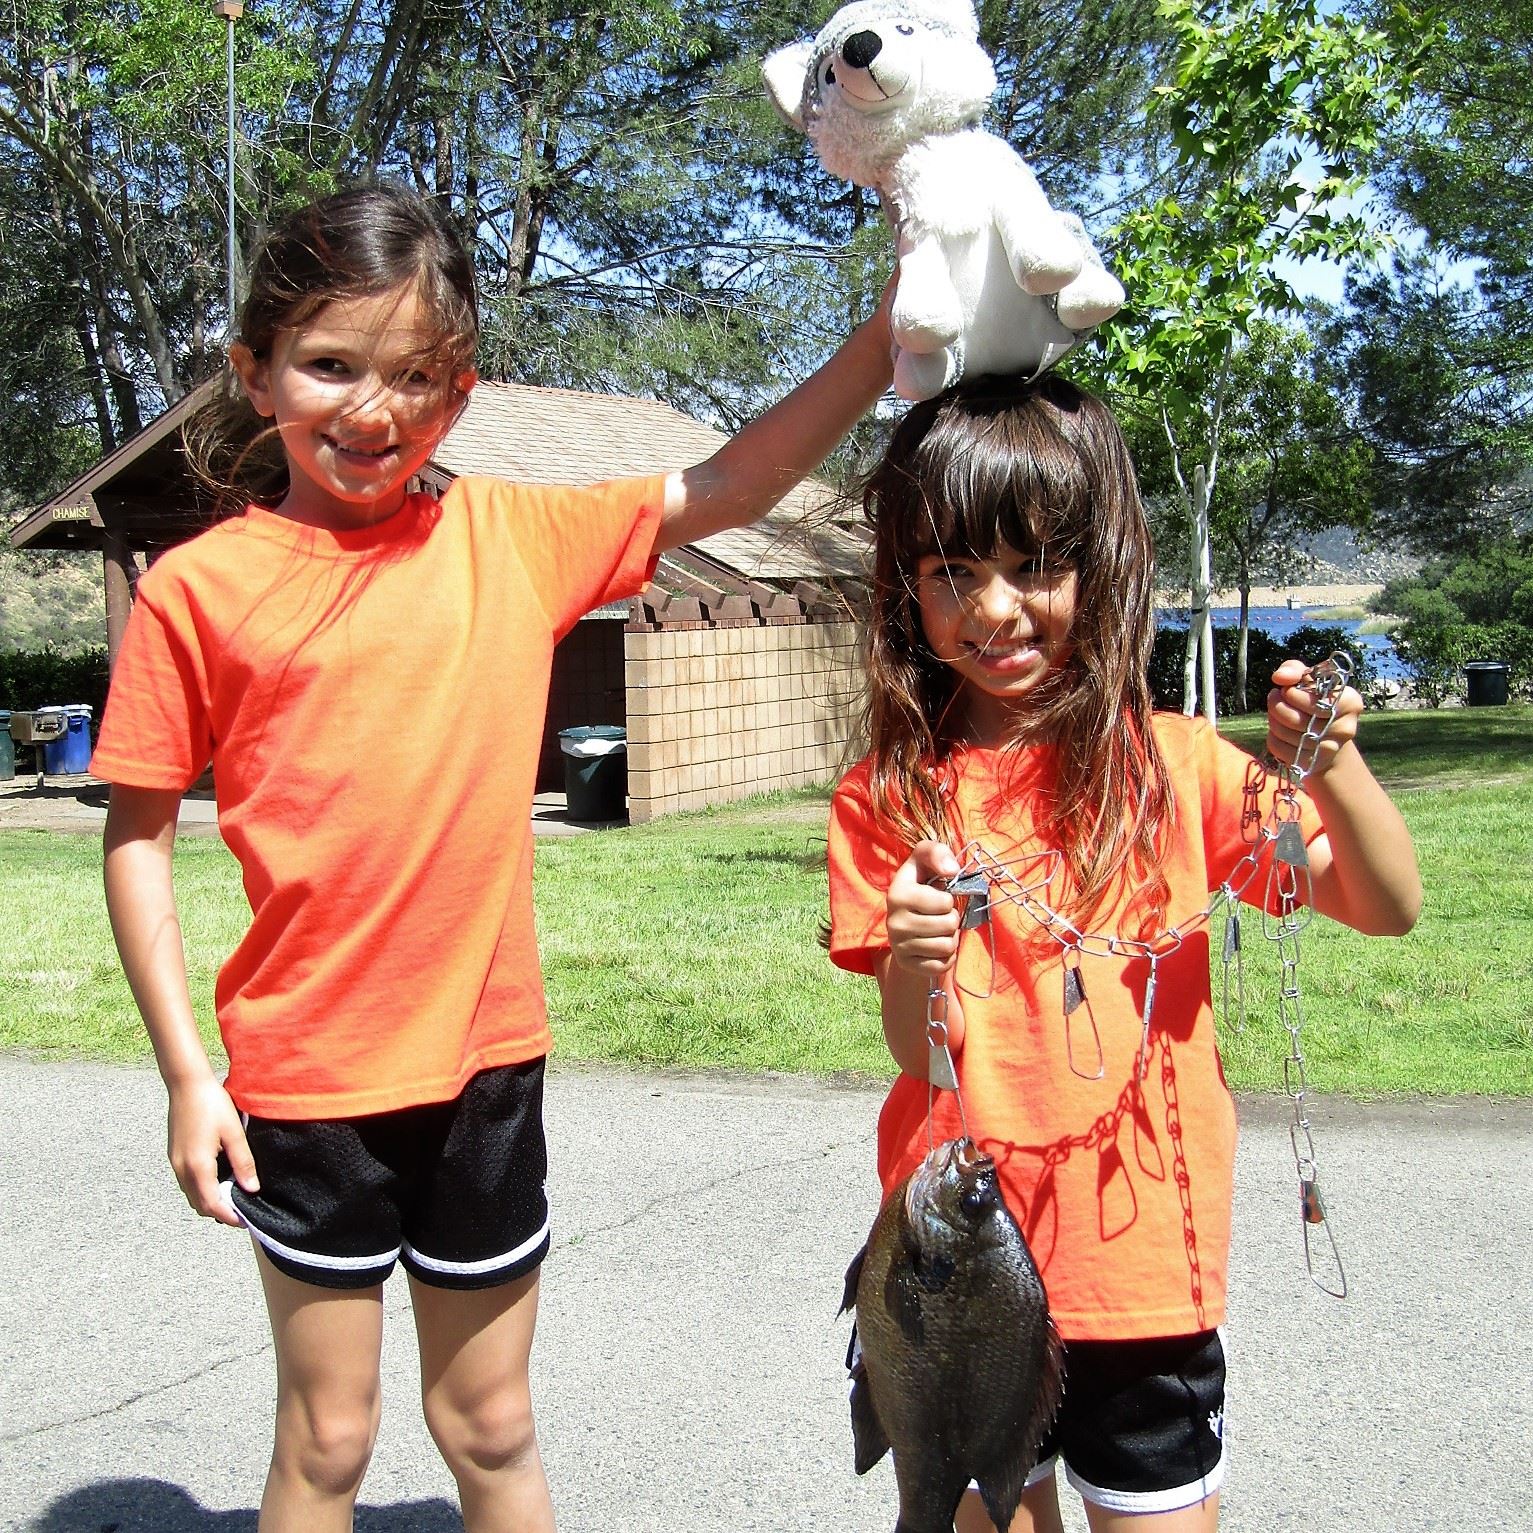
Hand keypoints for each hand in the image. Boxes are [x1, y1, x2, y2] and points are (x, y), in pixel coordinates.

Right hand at [166, 1077, 257, 1227]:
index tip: (244, 1222)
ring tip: (232, 1196)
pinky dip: (202, 1188)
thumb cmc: (212, 1104)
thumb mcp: (234, 1132)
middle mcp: (182, 1169)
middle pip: (199, 1204)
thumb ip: (243, 1162)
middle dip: (219, 1212)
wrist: (187, 1084)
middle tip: (242, 1210)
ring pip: (191, 1194)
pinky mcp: (175, 1155)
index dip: (228, 1216)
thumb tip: (252, 1189)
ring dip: (210, 1200)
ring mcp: (175, 1163)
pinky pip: (187, 1182)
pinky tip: (218, 1179)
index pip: (211, 1204)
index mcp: (198, 1166)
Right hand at [887, 839, 962, 975]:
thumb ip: (936, 853)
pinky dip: (946, 957)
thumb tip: (952, 870)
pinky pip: (942, 965)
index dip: (948, 899)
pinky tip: (934, 947)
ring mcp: (898, 945)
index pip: (944, 902)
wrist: (905, 923)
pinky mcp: (906, 964)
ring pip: (947, 946)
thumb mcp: (925, 862)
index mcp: (897, 893)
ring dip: (950, 938)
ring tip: (938, 930)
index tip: (937, 896)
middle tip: (939, 916)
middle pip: (949, 924)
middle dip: (951, 919)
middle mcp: (893, 921)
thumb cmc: (922, 887)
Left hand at [1266, 658, 1362, 777]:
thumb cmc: (1314, 701)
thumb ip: (1293, 669)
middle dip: (1276, 705)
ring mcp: (1330, 749)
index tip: (1286, 689)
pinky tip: (1279, 731)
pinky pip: (1279, 748)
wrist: (1325, 736)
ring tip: (1276, 713)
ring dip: (1273, 720)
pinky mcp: (1312, 764)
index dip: (1291, 693)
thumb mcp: (1308, 679)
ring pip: (1285, 733)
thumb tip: (1280, 677)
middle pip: (1295, 719)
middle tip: (1274, 698)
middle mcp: (1345, 728)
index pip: (1313, 700)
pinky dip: (1273, 737)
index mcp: (1350, 702)